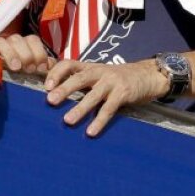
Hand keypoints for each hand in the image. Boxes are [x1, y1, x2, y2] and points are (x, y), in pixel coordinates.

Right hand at [0, 34, 53, 75]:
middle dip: (26, 55)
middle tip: (29, 69)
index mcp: (24, 45)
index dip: (39, 53)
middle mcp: (11, 43)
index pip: (33, 40)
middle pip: (18, 40)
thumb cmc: (20, 75)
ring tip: (16, 68)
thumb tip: (51, 64)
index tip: (41, 68)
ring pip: (3, 41)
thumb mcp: (33, 70)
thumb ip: (43, 65)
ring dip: (11, 54)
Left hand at [44, 59, 167, 136]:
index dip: (56, 73)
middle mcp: (99, 72)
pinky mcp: (123, 93)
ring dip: (80, 108)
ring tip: (67, 121)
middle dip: (64, 89)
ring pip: (93, 95)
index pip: (69, 64)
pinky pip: (109, 109)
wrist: (148, 75)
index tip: (46, 86)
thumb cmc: (118, 78)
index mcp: (90, 67)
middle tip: (50, 100)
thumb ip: (82, 80)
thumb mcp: (99, 74)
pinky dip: (99, 121)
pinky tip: (91, 132)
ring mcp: (112, 82)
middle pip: (79, 78)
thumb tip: (56, 93)